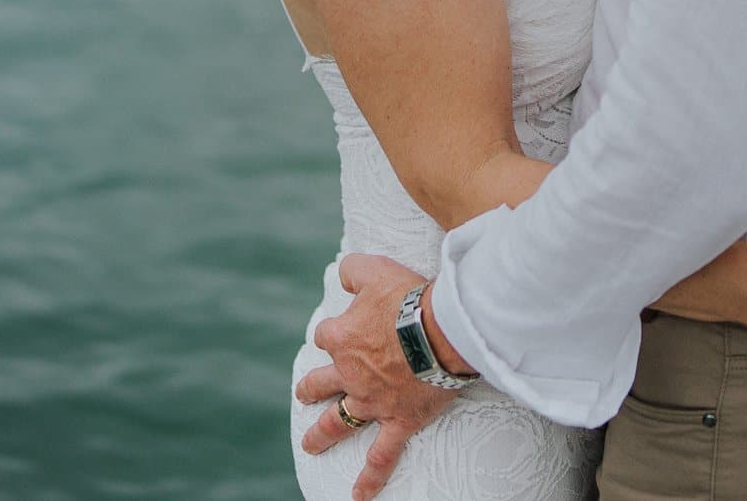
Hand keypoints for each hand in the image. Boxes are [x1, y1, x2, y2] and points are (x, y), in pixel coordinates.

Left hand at [292, 255, 460, 500]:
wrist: (440, 330)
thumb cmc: (409, 297)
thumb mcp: (375, 268)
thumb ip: (353, 269)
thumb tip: (343, 275)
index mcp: (342, 337)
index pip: (326, 334)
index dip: (334, 332)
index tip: (346, 327)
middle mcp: (350, 373)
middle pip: (321, 382)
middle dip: (310, 388)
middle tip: (305, 392)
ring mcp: (371, 401)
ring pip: (338, 421)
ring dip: (322, 434)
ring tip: (310, 445)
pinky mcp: (398, 421)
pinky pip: (381, 456)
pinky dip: (370, 478)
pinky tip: (358, 496)